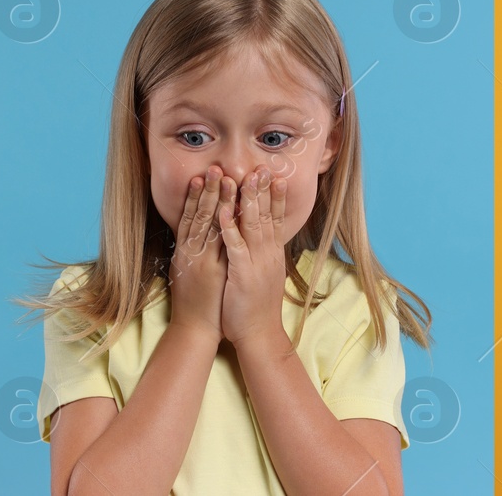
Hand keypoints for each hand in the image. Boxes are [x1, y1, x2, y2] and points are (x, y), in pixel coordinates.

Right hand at [168, 166, 228, 341]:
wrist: (195, 329)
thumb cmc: (196, 303)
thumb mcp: (190, 272)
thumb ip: (194, 252)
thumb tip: (198, 235)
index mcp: (187, 251)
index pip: (191, 216)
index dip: (197, 195)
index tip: (203, 175)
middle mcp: (192, 252)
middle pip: (199, 215)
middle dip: (207, 190)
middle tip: (214, 167)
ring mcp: (202, 261)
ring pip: (207, 225)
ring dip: (214, 200)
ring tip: (221, 178)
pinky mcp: (212, 272)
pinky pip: (217, 245)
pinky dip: (221, 227)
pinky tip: (225, 210)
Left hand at [218, 166, 288, 345]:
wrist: (258, 334)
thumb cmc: (256, 307)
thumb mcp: (264, 276)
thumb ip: (265, 255)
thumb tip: (266, 240)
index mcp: (271, 254)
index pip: (275, 219)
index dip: (276, 197)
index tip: (276, 176)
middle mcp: (267, 254)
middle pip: (266, 215)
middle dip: (263, 190)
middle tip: (262, 167)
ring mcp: (256, 262)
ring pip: (252, 225)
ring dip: (247, 200)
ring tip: (242, 177)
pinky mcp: (242, 273)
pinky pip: (235, 245)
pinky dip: (230, 226)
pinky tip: (225, 209)